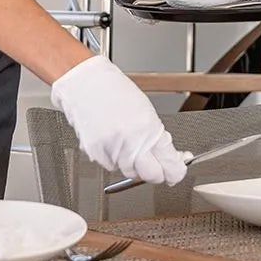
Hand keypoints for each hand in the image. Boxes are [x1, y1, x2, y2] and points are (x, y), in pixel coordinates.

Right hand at [49, 55, 189, 183]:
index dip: (175, 172)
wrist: (84, 84)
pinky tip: (113, 141)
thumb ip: (157, 137)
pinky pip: (112, 166)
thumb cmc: (114, 91)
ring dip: (133, 164)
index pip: (170, 164)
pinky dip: (115, 159)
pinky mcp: (97, 153)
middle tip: (155, 164)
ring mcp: (113, 149)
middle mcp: (132, 141)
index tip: (176, 172)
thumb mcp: (146, 111)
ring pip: (131, 172)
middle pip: (152, 175)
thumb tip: (170, 157)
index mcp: (149, 128)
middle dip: (156, 172)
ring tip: (128, 142)